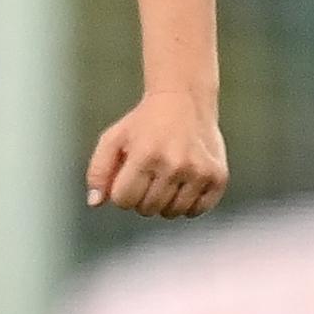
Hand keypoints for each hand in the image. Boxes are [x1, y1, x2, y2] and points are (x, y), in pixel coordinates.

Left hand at [86, 88, 226, 217]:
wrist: (185, 101)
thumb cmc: (144, 124)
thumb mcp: (113, 139)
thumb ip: (98, 171)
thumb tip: (95, 203)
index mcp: (145, 155)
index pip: (123, 200)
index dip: (121, 192)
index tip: (128, 177)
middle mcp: (174, 164)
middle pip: (147, 209)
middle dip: (141, 197)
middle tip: (148, 174)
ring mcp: (199, 172)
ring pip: (172, 213)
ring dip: (164, 202)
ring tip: (165, 178)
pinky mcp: (218, 176)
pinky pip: (197, 211)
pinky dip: (188, 204)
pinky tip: (184, 184)